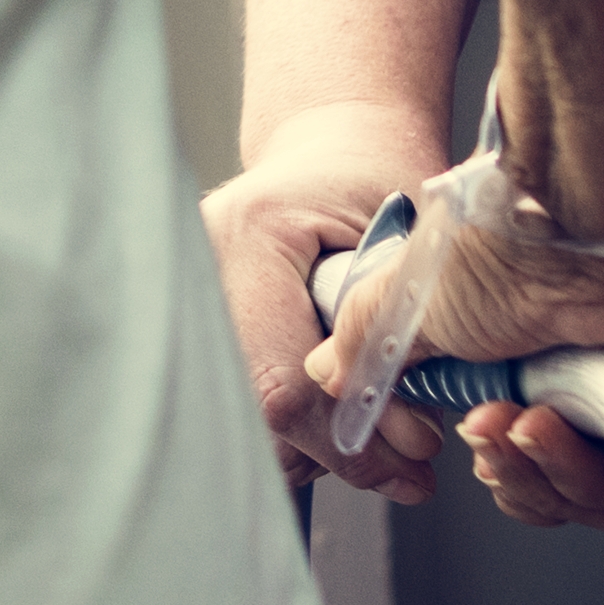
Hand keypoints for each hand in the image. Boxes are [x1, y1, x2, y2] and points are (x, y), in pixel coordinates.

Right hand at [203, 104, 467, 500]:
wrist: (336, 143)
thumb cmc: (382, 175)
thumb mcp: (414, 241)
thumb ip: (405, 334)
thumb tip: (409, 439)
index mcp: (252, 234)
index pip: (279, 383)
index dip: (347, 438)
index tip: (409, 461)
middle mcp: (200, 266)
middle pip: (255, 414)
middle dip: (336, 450)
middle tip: (404, 460)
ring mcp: (189, 293)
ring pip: (245, 424)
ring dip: (315, 446)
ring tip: (373, 421)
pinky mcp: (195, 320)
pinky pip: (239, 406)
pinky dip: (292, 431)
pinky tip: (331, 415)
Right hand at [304, 192, 603, 539]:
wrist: (582, 217)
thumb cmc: (511, 241)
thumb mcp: (414, 298)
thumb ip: (374, 341)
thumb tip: (329, 374)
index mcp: (550, 360)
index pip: (529, 456)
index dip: (498, 465)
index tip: (465, 438)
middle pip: (564, 490)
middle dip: (515, 474)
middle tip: (486, 433)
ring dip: (547, 474)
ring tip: (518, 426)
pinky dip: (597, 470)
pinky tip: (555, 427)